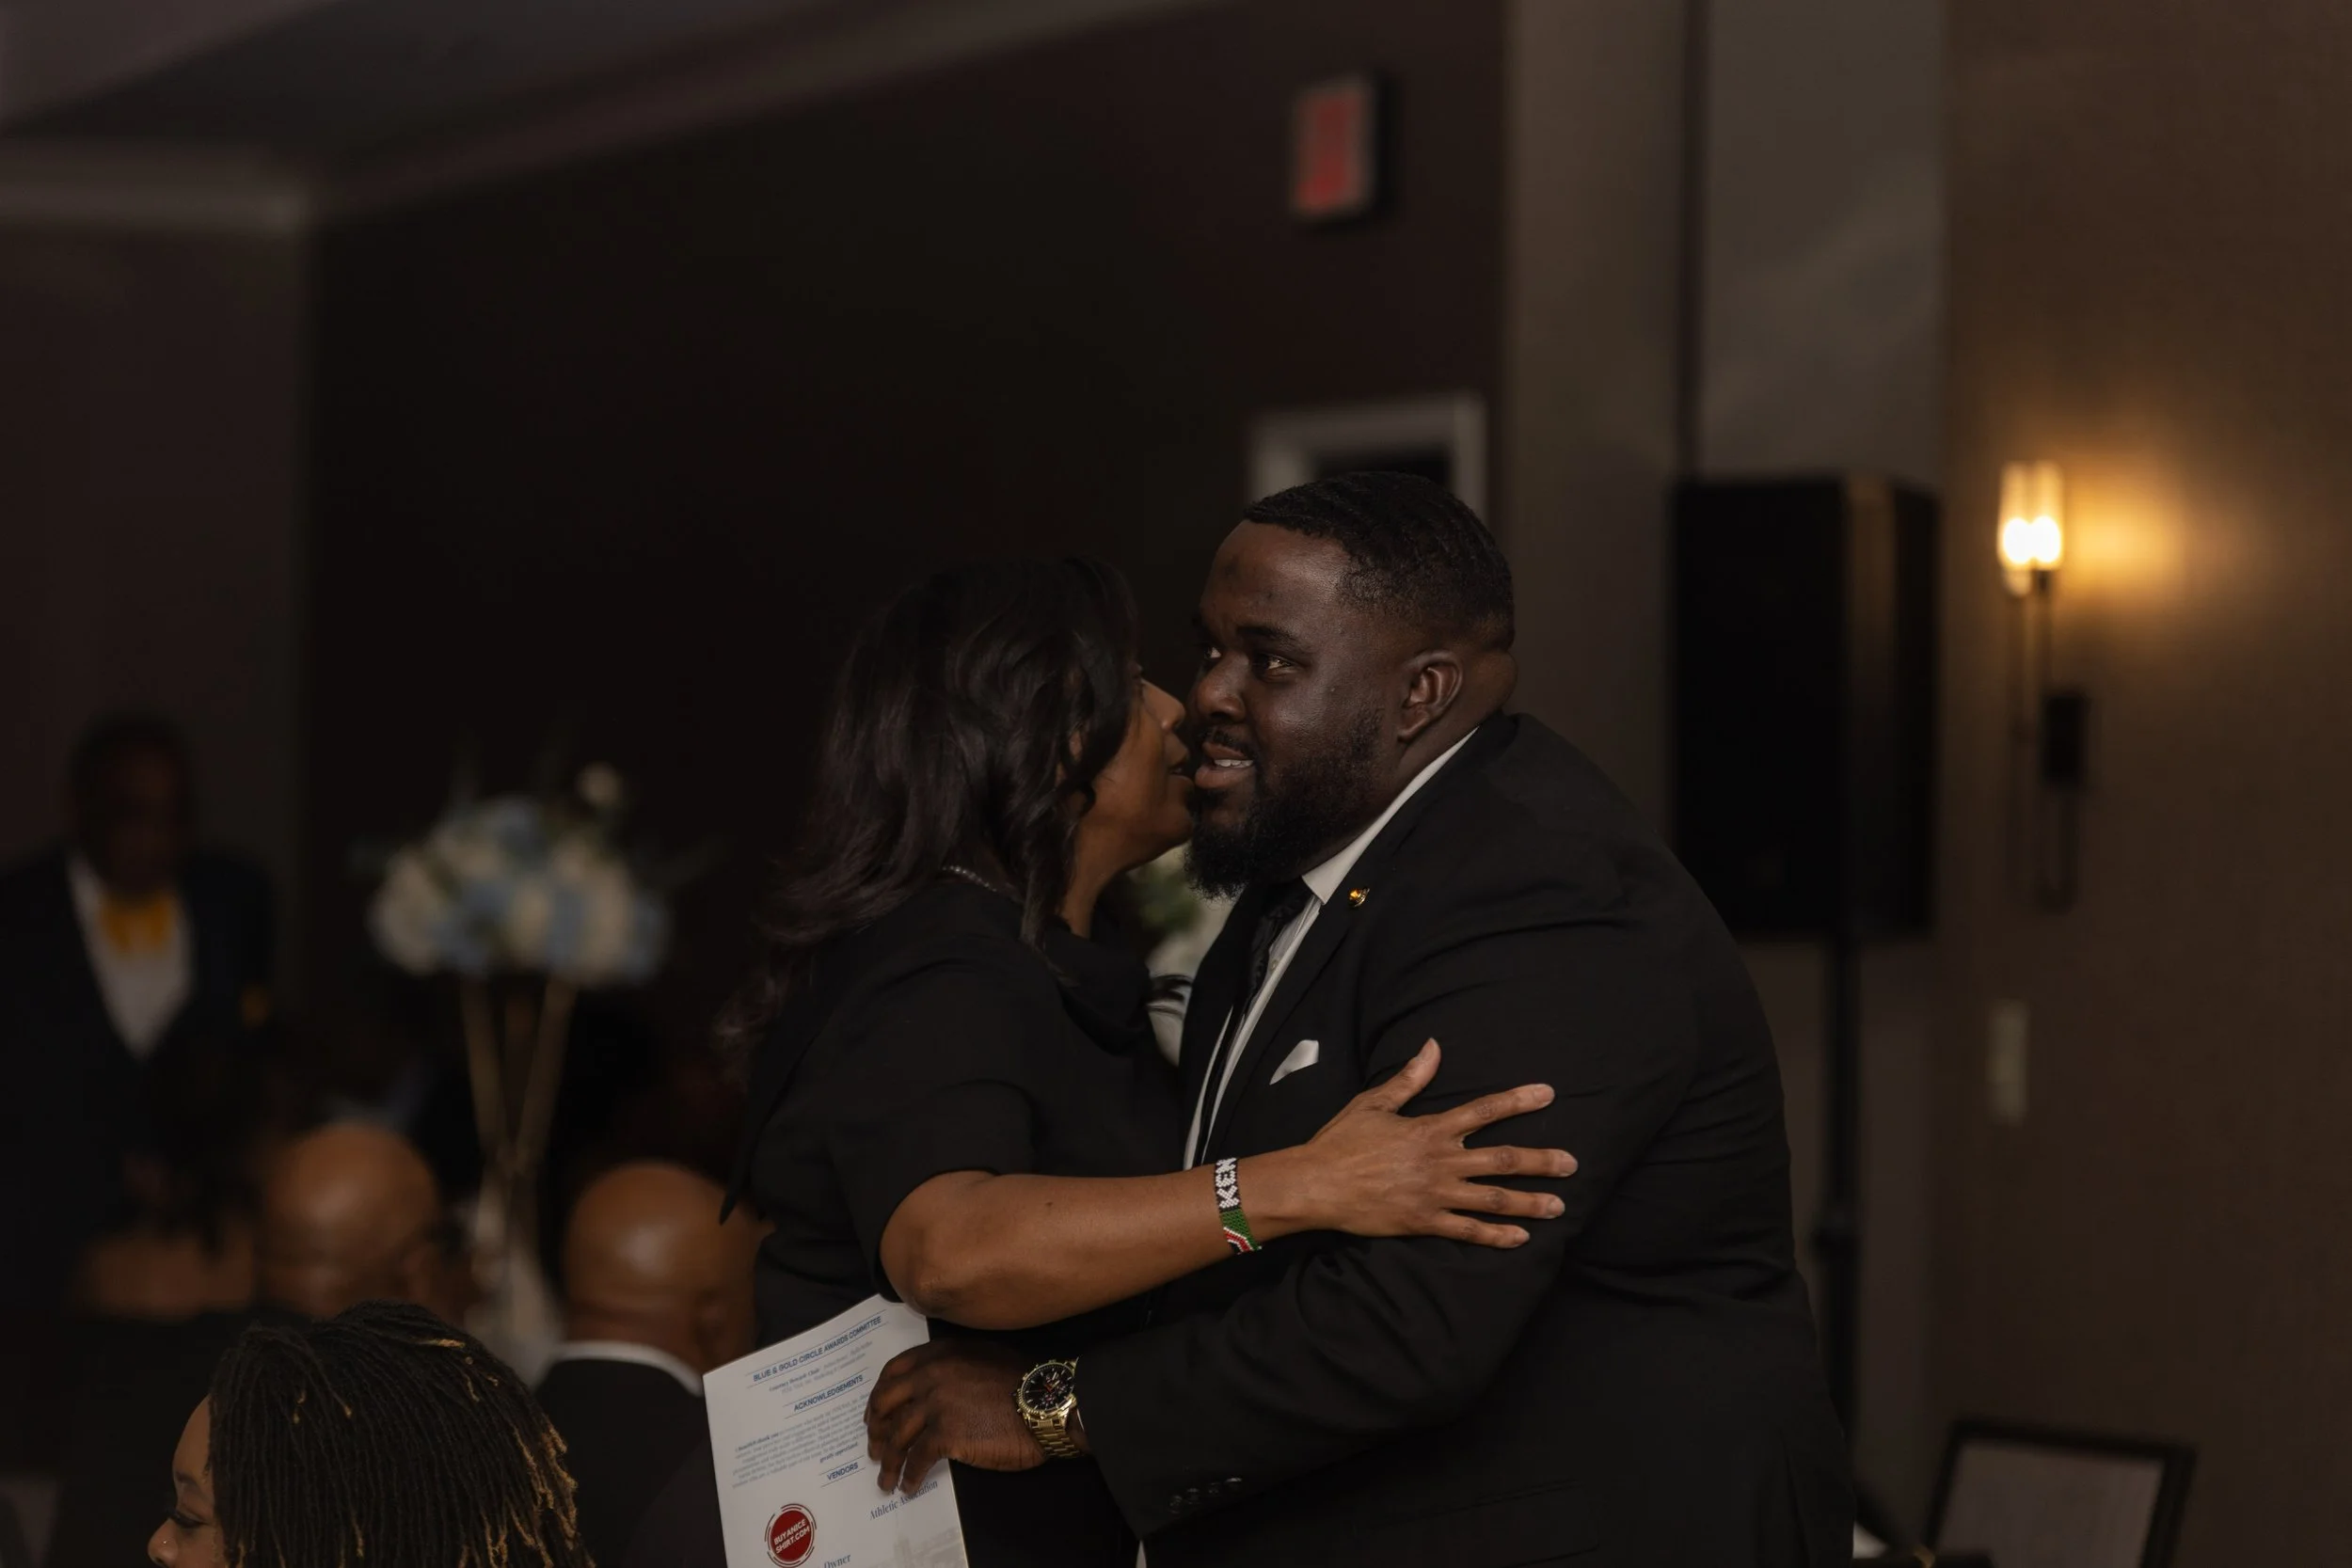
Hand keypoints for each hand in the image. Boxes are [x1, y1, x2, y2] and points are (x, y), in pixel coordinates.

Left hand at [865, 1338, 1046, 1494]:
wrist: (1044, 1403)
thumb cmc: (1022, 1381)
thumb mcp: (983, 1356)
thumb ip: (953, 1365)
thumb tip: (932, 1388)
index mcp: (940, 1354)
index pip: (893, 1372)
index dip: (879, 1396)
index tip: (875, 1414)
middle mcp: (931, 1375)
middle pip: (887, 1403)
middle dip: (876, 1430)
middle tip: (875, 1449)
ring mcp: (936, 1404)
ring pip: (897, 1436)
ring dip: (888, 1462)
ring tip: (886, 1480)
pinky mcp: (945, 1433)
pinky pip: (916, 1458)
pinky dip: (909, 1475)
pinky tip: (909, 1486)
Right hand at [1254, 1039, 1576, 1247]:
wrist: (1316, 1184)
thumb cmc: (1342, 1141)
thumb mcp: (1375, 1103)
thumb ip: (1410, 1078)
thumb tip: (1434, 1046)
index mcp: (1430, 1129)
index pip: (1483, 1110)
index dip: (1518, 1100)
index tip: (1547, 1094)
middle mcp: (1440, 1161)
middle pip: (1501, 1160)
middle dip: (1540, 1161)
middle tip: (1571, 1164)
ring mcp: (1435, 1195)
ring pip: (1493, 1199)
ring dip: (1529, 1202)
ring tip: (1559, 1206)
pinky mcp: (1425, 1222)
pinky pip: (1468, 1232)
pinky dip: (1496, 1236)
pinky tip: (1521, 1238)